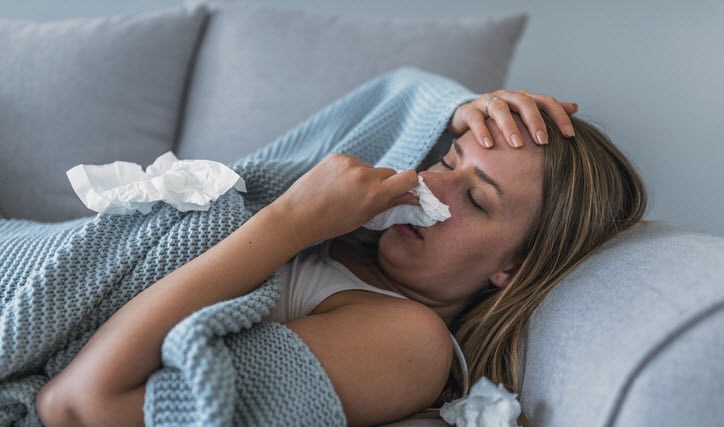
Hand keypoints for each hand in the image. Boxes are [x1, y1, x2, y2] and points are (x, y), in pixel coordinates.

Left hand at [272, 153, 418, 244]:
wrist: (297, 216)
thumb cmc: (331, 223)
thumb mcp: (364, 218)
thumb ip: (389, 203)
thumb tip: (411, 195)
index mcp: (374, 194)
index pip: (409, 177)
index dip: (410, 183)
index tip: (405, 190)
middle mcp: (364, 175)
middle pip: (390, 173)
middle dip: (385, 184)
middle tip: (369, 197)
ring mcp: (350, 163)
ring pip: (370, 168)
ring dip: (366, 178)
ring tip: (346, 192)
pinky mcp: (337, 156)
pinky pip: (354, 163)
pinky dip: (350, 172)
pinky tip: (336, 184)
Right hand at [446, 90, 577, 148]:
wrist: (467, 116)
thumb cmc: (500, 120)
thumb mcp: (522, 116)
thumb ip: (546, 112)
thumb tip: (575, 107)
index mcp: (523, 98)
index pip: (546, 102)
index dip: (560, 116)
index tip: (570, 136)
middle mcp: (507, 96)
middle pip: (524, 102)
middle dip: (535, 121)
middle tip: (543, 141)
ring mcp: (487, 102)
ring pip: (500, 108)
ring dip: (509, 126)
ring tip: (517, 145)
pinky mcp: (469, 111)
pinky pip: (475, 118)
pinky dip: (482, 131)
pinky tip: (488, 146)